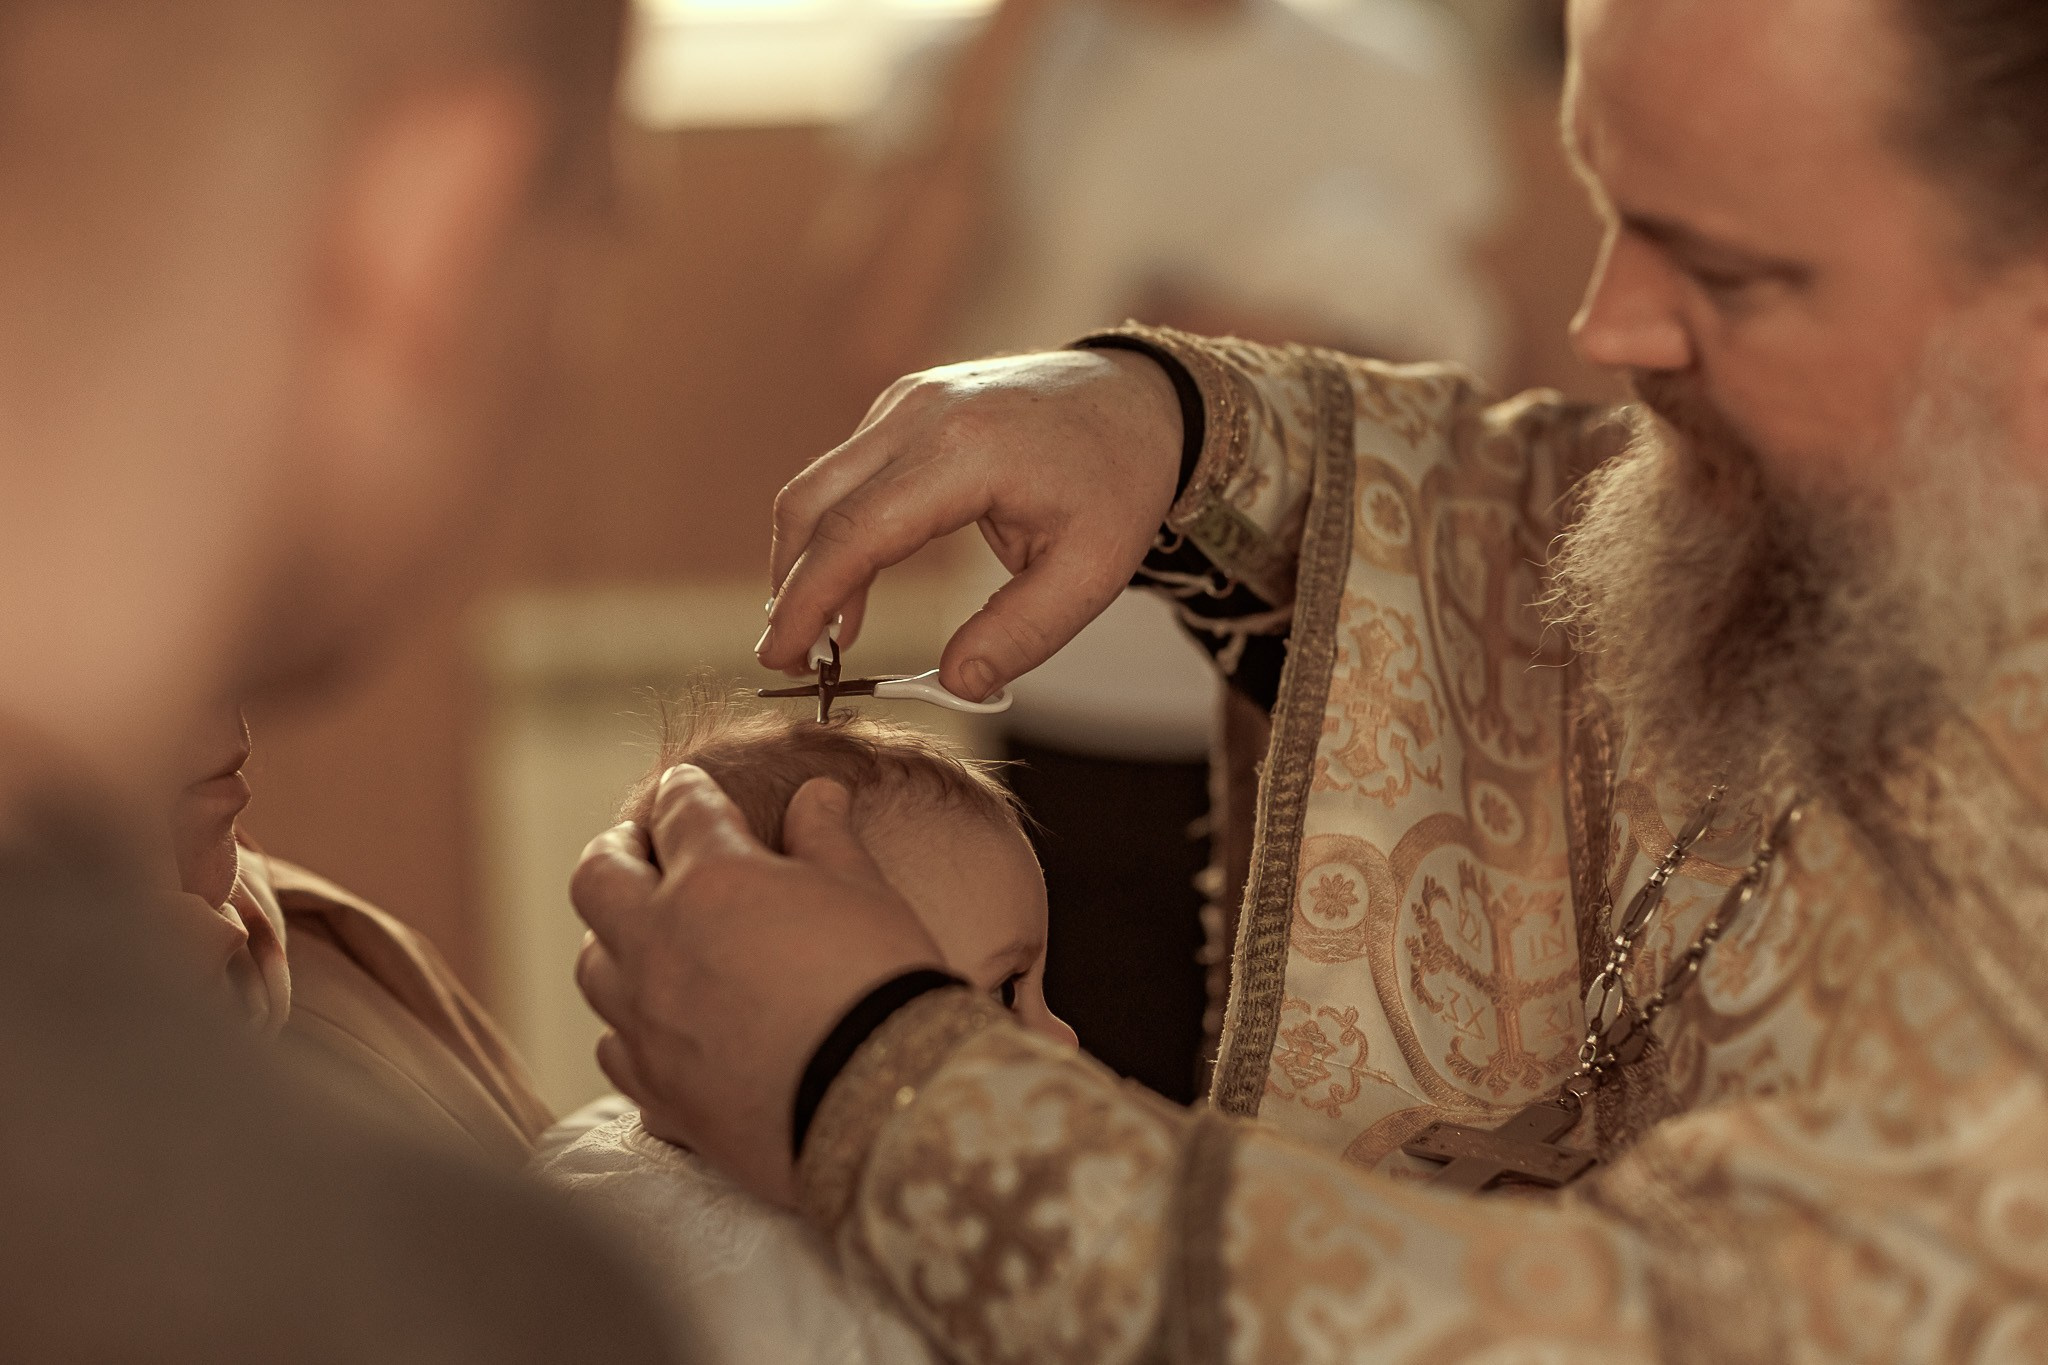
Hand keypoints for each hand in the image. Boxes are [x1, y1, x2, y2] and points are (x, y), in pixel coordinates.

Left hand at [572, 767, 945, 1206]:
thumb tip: (818, 795)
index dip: (686, 791)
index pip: (680, 811)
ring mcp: (648, 1023)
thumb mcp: (864, 890)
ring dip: (613, 940)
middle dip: (616, 852)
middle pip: (599, 879)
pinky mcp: (658, 1091)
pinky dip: (630, 1028)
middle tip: (638, 847)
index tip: (689, 787)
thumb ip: (827, 837)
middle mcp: (659, 944)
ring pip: (593, 967)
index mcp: (712, 879)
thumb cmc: (880, 983)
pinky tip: (657, 1025)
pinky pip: (617, 1049)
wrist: (883, 1101)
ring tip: (642, 935)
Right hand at [760, 348, 1183, 699]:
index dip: (808, 603)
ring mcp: (906, 401)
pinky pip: (846, 472)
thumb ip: (1024, 633)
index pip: (856, 533)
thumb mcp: (1094, 571)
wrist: (1140, 396)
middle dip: (790, 587)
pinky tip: (856, 591)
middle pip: (813, 503)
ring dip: (808, 561)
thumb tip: (958, 684)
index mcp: (965, 451)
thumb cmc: (1120, 482)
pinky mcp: (905, 405)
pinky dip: (836, 531)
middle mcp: (920, 412)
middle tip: (790, 659)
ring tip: (824, 638)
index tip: (784, 660)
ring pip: (819, 485)